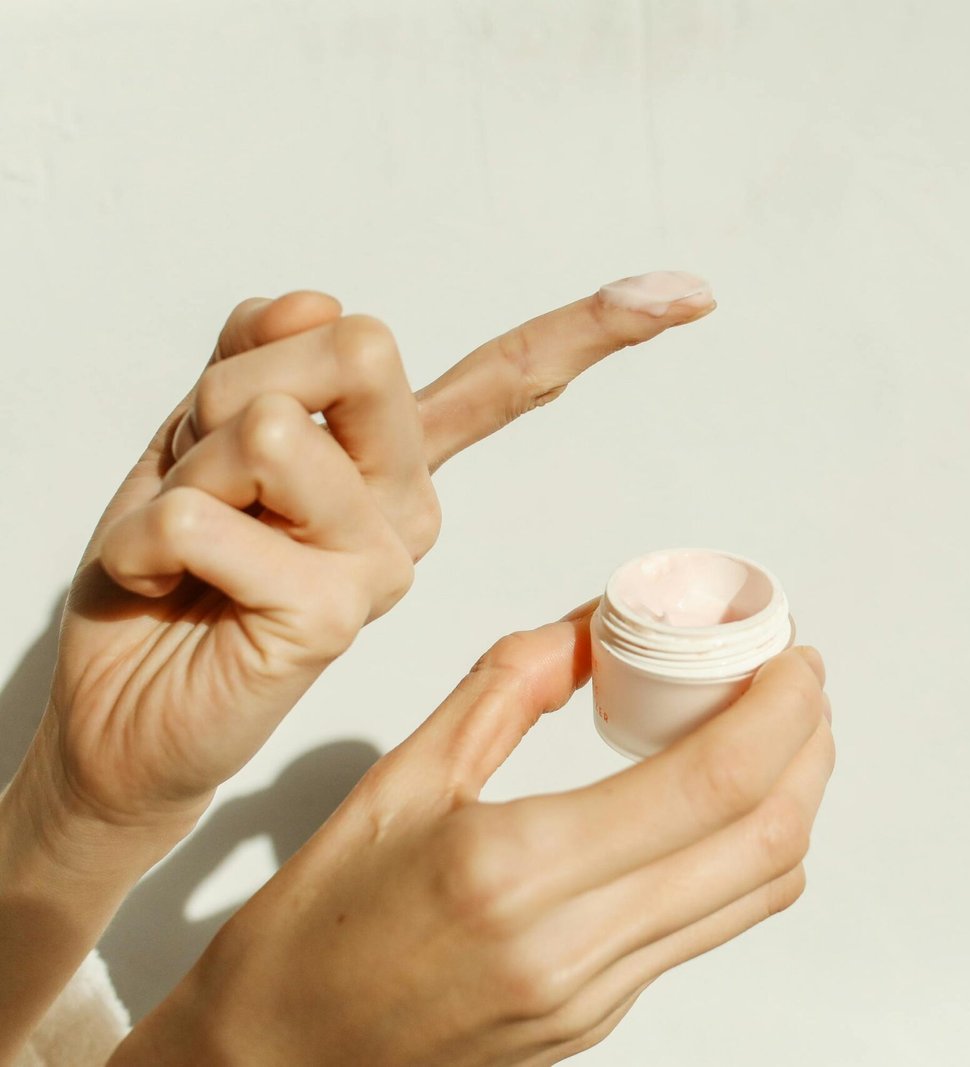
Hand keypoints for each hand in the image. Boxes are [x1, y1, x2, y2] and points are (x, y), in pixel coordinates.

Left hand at [34, 273, 714, 841]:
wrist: (120, 711)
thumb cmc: (168, 570)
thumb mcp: (195, 427)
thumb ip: (263, 351)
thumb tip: (320, 298)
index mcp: (396, 461)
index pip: (506, 381)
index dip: (595, 329)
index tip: (691, 295)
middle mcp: (411, 510)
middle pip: (358, 348)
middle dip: (235, 387)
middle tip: (205, 475)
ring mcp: (384, 565)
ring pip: (272, 427)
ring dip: (186, 470)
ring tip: (187, 544)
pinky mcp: (334, 617)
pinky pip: (213, 517)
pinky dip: (153, 535)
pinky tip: (175, 587)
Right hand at [113, 612, 834, 1066]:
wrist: (274, 1060)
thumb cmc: (315, 927)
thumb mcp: (398, 779)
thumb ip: (508, 689)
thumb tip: (596, 628)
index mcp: (515, 868)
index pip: (710, 782)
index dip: (781, 711)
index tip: (793, 658)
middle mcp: (571, 945)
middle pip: (763, 840)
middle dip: (810, 749)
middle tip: (799, 685)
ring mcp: (594, 995)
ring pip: (755, 892)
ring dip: (792, 803)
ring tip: (780, 735)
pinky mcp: (599, 1020)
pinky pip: (709, 930)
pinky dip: (744, 857)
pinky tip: (723, 807)